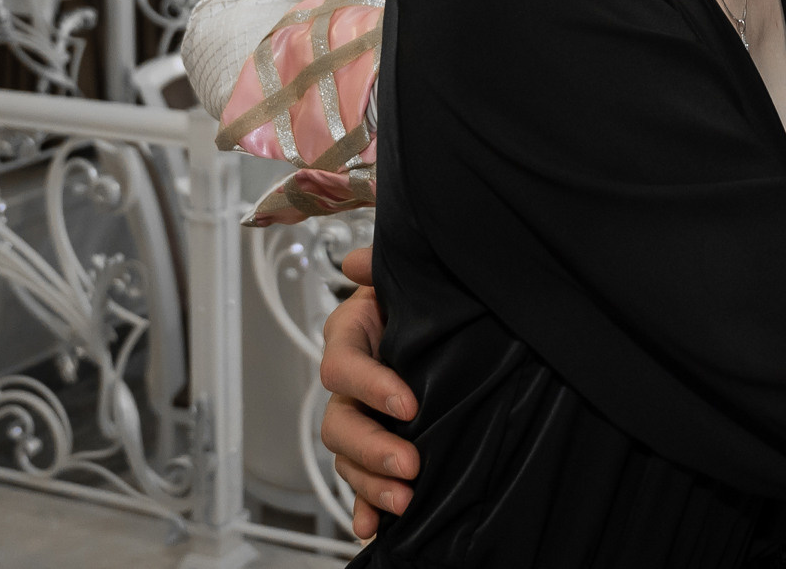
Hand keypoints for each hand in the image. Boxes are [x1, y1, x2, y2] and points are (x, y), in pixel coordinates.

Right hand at [320, 245, 418, 538]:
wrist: (446, 322)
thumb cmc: (419, 298)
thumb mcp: (405, 277)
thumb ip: (381, 267)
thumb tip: (357, 261)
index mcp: (351, 337)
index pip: (343, 365)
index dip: (370, 385)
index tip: (409, 402)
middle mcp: (349, 383)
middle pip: (339, 422)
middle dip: (371, 447)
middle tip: (409, 464)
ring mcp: (359, 417)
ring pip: (346, 456)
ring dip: (369, 482)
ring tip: (404, 500)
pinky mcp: (374, 446)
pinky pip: (359, 481)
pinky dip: (364, 504)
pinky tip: (373, 525)